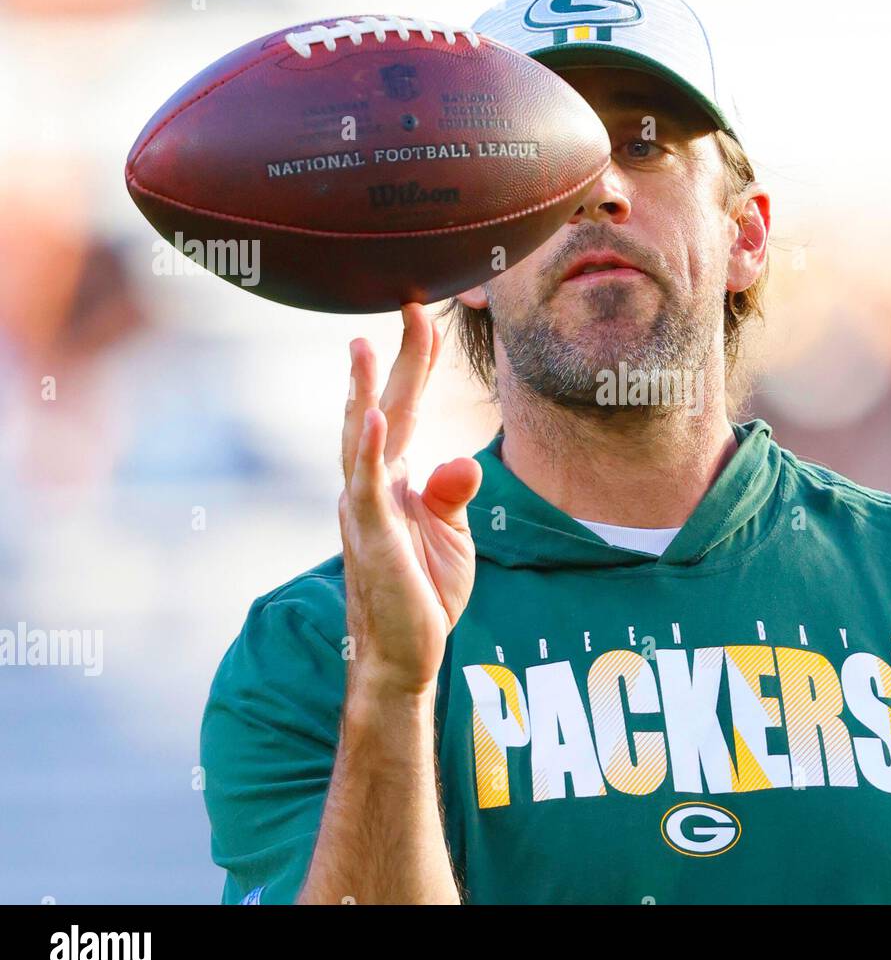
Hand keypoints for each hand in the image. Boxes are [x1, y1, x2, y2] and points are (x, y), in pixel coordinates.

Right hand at [339, 303, 481, 695]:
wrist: (404, 653)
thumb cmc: (424, 593)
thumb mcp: (452, 536)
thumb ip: (454, 493)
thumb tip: (460, 461)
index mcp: (394, 480)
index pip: (405, 409)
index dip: (415, 364)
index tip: (424, 317)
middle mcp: (372, 486)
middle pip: (382, 410)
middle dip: (395, 360)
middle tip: (407, 306)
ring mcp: (364, 510)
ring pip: (360, 440)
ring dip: (363, 392)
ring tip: (364, 345)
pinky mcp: (369, 538)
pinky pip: (365, 488)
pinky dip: (368, 452)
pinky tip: (373, 418)